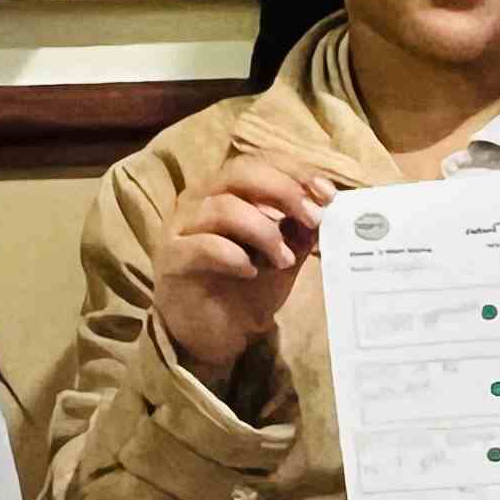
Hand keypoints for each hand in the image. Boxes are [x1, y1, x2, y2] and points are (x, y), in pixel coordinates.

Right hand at [152, 153, 335, 389]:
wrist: (215, 336)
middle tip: (313, 219)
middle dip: (283, 191)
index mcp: (224, 191)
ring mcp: (180, 228)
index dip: (293, 171)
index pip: (257, 162)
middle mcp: (199, 200)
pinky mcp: (172, 260)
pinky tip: (251, 272)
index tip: (328, 193)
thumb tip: (323, 208)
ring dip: (263, 231)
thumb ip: (299, 232)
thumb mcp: (283, 257)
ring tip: (284, 260)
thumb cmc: (246, 291)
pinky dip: (233, 255)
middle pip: (239, 173)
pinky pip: (203, 246)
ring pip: (223, 208)